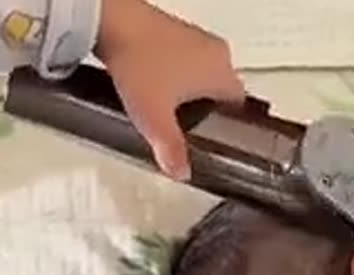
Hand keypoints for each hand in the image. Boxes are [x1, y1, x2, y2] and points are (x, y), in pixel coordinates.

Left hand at [95, 0, 245, 178]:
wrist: (113, 23)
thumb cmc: (139, 62)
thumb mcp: (154, 119)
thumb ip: (171, 149)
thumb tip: (181, 172)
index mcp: (221, 73)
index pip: (239, 104)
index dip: (229, 124)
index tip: (218, 136)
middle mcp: (215, 52)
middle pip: (221, 88)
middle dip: (206, 108)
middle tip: (190, 127)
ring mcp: (196, 38)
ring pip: (202, 72)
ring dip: (189, 90)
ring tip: (168, 109)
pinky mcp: (175, 31)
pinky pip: (184, 58)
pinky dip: (173, 73)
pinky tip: (153, 85)